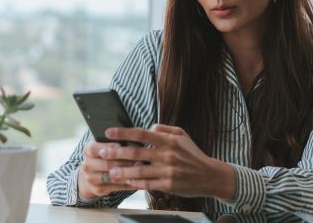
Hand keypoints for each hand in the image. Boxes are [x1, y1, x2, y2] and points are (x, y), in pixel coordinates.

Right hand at [78, 141, 138, 199]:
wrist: (91, 174)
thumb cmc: (104, 155)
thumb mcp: (104, 145)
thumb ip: (114, 141)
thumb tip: (131, 138)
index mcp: (88, 150)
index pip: (95, 148)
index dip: (109, 147)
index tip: (122, 145)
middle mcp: (87, 165)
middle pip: (106, 164)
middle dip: (124, 162)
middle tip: (140, 159)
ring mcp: (91, 179)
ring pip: (112, 177)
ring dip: (128, 174)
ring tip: (141, 169)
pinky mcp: (98, 189)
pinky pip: (116, 187)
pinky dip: (128, 183)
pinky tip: (139, 179)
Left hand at [101, 124, 235, 199]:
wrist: (210, 175)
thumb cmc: (193, 154)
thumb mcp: (182, 135)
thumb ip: (163, 129)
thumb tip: (147, 128)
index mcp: (168, 140)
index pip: (141, 133)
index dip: (123, 132)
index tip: (108, 132)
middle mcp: (167, 155)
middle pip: (136, 152)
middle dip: (116, 152)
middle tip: (102, 152)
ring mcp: (167, 171)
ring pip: (139, 170)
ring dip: (122, 170)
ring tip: (111, 170)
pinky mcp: (168, 184)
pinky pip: (147, 184)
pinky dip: (135, 182)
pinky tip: (126, 180)